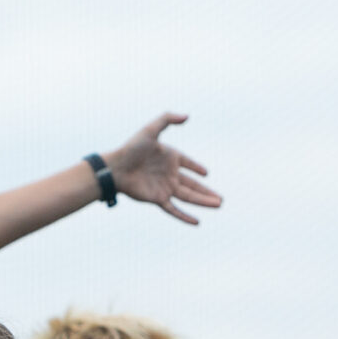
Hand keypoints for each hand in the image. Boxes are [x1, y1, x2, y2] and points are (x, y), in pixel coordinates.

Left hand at [104, 114, 222, 225]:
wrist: (116, 168)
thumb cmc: (131, 148)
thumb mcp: (150, 130)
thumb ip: (167, 119)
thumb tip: (187, 116)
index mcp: (170, 157)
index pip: (187, 163)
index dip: (196, 167)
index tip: (206, 173)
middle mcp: (169, 174)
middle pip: (193, 185)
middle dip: (207, 192)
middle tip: (221, 199)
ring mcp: (165, 188)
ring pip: (189, 197)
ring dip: (203, 202)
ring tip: (218, 205)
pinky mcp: (158, 199)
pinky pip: (174, 209)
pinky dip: (185, 216)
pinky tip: (196, 222)